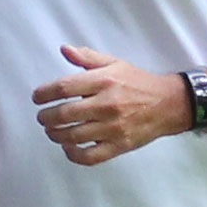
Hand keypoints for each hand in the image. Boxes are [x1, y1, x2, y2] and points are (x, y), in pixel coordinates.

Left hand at [32, 46, 184, 165]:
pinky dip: (73, 154)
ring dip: (55, 134)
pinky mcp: (119, 146)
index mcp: (104, 81)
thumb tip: (64, 50)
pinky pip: (89, 156)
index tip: (37, 97)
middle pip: (64, 114)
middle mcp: (107, 104)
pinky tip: (68, 147)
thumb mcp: (115, 63)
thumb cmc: (139, 83)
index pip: (64, 87)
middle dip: (46, 117)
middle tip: (42, 117)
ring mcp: (113, 127)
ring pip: (73, 136)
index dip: (44, 93)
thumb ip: (87, 57)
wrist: (168, 104)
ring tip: (52, 130)